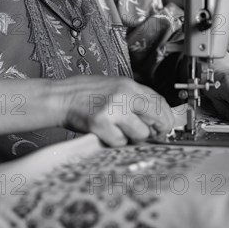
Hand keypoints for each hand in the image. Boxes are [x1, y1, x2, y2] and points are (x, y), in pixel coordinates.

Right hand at [54, 75, 173, 146]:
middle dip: (157, 131)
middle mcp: (124, 94)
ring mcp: (113, 109)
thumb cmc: (86, 93)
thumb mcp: (114, 87)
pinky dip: (116, 142)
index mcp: (129, 84)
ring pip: (141, 134)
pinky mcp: (101, 124)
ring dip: (134, 138)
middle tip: (153, 135)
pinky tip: (108, 134)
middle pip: (157, 118)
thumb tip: (157, 116)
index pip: (160, 101)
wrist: (62, 97)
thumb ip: (135, 98)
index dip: (166, 118)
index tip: (166, 126)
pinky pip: (120, 142)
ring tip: (122, 131)